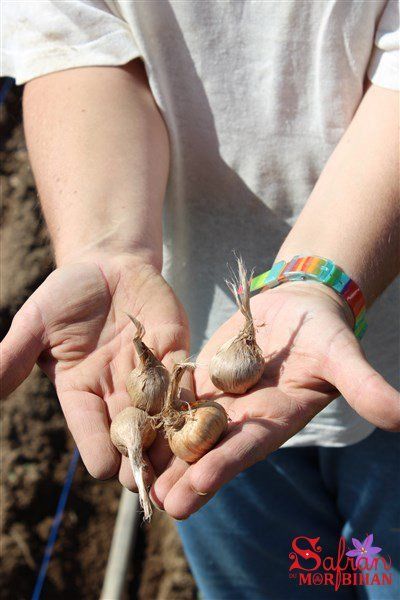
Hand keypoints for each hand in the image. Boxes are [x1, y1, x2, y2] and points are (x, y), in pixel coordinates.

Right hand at [0, 253, 187, 485]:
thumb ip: (12, 357)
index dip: (98, 451)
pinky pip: (185, 381)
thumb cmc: (67, 293)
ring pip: (162, 418)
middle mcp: (116, 394)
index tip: (107, 467)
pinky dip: (191, 399)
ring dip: (172, 441)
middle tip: (154, 481)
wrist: (107, 264)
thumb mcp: (36, 323)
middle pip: (130, 438)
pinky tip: (202, 417)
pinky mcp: (174, 354)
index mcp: (80, 394)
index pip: (90, 434)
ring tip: (185, 463)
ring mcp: (148, 377)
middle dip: (140, 460)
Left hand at [152, 281, 398, 518]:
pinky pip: (177, 396)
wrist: (299, 305)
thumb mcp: (342, 356)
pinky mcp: (204, 377)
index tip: (191, 493)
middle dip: (183, 476)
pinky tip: (129, 422)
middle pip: (210, 450)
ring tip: (132, 473)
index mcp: (275, 419)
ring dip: (162, 450)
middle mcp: (245, 417)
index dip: (220, 470)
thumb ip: (364, 387)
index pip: (246, 450)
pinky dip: (156, 411)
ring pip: (188, 429)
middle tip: (153, 500)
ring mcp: (222, 399)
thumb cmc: (325, 331)